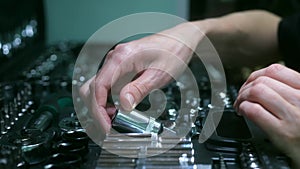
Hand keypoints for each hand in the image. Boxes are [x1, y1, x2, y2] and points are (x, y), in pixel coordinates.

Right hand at [79, 22, 202, 136]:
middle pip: (91, 88)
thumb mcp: (158, 74)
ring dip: (102, 105)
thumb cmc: (173, 52)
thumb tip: (123, 104)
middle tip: (111, 125)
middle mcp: (115, 59)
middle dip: (97, 110)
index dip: (99, 110)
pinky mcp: (121, 68)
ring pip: (97, 88)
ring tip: (116, 119)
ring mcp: (116, 63)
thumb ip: (139, 89)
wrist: (180, 40)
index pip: (98, 87)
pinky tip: (119, 109)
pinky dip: (109, 100)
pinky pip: (107, 86)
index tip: (107, 125)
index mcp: (121, 58)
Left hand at [234, 64, 299, 166]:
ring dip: (241, 97)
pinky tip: (243, 113)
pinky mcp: (283, 132)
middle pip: (262, 81)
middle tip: (241, 97)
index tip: (249, 83)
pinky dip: (243, 108)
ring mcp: (293, 116)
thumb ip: (288, 91)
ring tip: (240, 105)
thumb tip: (261, 82)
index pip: (275, 70)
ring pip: (257, 92)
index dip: (256, 75)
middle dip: (244, 88)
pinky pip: (254, 111)